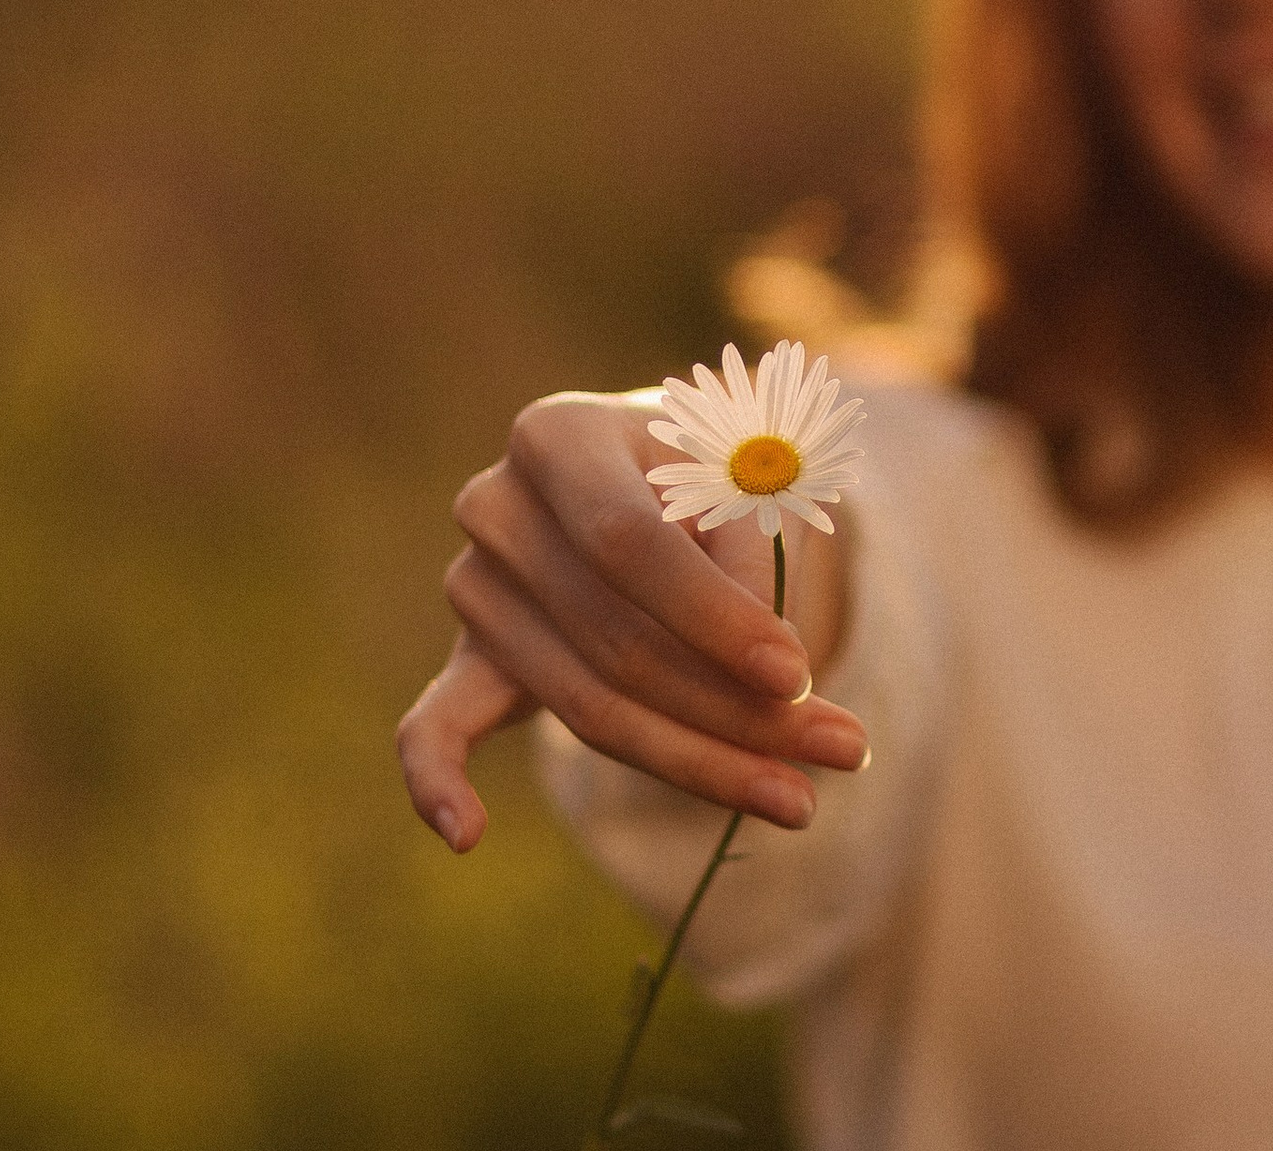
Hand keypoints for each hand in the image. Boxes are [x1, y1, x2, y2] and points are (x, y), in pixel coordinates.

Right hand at [396, 390, 864, 853]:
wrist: (649, 470)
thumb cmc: (707, 467)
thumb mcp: (745, 475)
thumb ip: (749, 554)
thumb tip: (771, 678)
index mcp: (559, 437)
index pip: (628, 545)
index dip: (712, 618)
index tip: (798, 674)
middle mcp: (496, 507)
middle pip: (616, 643)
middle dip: (734, 711)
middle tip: (838, 754)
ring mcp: (474, 586)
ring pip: (587, 704)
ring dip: (696, 762)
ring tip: (799, 799)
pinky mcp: (469, 657)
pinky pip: (434, 724)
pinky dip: (436, 780)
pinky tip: (465, 834)